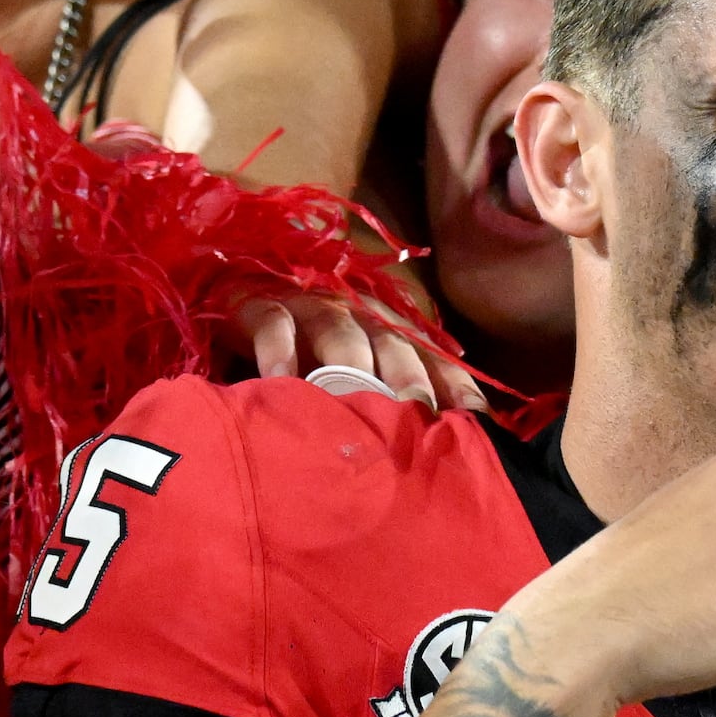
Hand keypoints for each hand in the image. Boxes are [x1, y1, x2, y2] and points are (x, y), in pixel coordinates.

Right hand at [231, 289, 486, 412]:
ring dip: (352, 360)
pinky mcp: (264, 305)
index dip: (451, 379)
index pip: (429, 353)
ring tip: (358, 395)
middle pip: (391, 340)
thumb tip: (452, 427)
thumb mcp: (356, 370)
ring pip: (340, 330)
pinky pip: (276, 325)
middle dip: (408, 373)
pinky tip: (280, 381)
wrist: (242, 290)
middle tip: (419, 408)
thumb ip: (393, 394)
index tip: (473, 413)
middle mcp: (357, 313)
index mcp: (386, 327)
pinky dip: (279, 351)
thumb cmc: (310, 346)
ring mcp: (312, 307)